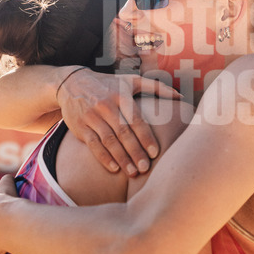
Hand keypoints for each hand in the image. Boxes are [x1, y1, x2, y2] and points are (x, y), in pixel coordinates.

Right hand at [57, 69, 180, 175]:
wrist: (72, 82)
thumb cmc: (109, 84)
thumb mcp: (131, 81)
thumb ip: (156, 88)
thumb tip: (181, 96)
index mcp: (121, 95)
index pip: (135, 119)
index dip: (145, 137)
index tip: (155, 153)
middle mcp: (105, 106)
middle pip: (123, 132)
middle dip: (135, 152)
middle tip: (146, 168)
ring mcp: (91, 116)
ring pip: (108, 141)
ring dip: (121, 158)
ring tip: (133, 172)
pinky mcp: (80, 127)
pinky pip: (93, 144)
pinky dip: (103, 157)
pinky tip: (114, 168)